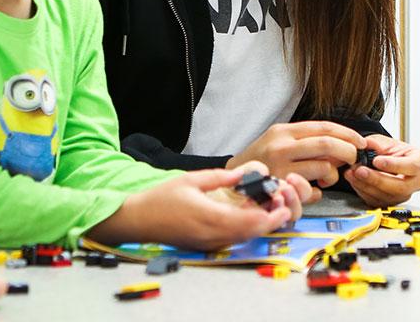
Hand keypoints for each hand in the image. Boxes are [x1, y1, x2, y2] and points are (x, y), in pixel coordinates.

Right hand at [94, 162, 308, 250]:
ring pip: (244, 238)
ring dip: (258, 225)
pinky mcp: (205, 245)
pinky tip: (246, 215)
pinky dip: (245, 229)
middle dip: (271, 220)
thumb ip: (220, 178)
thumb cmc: (160, 200)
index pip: (251, 222)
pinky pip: (232, 239)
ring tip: (266, 207)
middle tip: (280, 205)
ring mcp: (209, 243)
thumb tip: (243, 174)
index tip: (282, 204)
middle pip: (252, 233)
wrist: (137, 221)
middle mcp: (213, 235)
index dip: (271, 216)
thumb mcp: (191, 180)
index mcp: (212, 218)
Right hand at [228, 121, 363, 189]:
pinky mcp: (282, 189)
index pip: (324, 127)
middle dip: (348, 152)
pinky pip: (313, 191)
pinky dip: (319, 192)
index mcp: (284, 131)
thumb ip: (307, 140)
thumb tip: (342, 145)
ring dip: (333, 175)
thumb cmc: (262, 158)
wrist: (234, 178)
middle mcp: (282, 147)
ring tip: (326, 177)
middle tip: (352, 160)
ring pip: (324, 168)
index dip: (347, 134)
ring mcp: (281, 169)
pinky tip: (311, 189)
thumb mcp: (280, 140)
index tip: (361, 142)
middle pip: (328, 145)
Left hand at [346, 135, 419, 207]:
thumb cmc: (390, 150)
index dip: (394, 165)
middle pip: (400, 187)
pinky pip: (377, 201)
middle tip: (360, 170)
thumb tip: (366, 146)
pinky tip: (354, 180)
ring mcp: (405, 195)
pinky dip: (362, 190)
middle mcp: (417, 181)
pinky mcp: (391, 202)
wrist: (386, 160)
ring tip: (352, 173)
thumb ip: (376, 143)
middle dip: (377, 179)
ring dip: (366, 185)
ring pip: (387, 196)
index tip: (376, 160)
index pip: (412, 166)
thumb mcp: (384, 141)